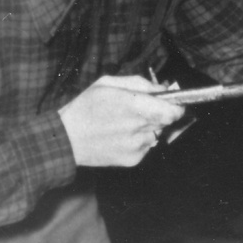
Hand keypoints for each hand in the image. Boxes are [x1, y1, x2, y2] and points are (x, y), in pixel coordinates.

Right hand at [58, 75, 186, 167]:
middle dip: (159, 114)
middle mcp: (139, 127)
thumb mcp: (108, 83)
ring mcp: (137, 146)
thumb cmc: (85, 107)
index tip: (172, 103)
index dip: (176, 106)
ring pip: (156, 133)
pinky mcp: (133, 159)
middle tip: (140, 111)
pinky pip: (146, 147)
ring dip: (147, 128)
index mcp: (135, 105)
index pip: (173, 111)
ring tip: (124, 124)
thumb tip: (163, 88)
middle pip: (166, 121)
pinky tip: (119, 137)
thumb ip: (140, 83)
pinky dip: (138, 141)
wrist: (66, 139)